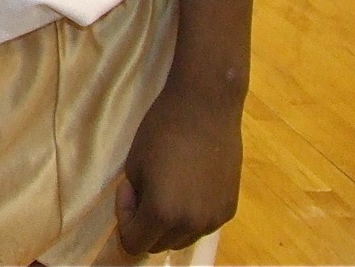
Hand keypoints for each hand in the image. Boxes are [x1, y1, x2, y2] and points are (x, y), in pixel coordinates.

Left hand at [116, 81, 242, 254]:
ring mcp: (214, 220)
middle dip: (144, 223)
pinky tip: (188, 185)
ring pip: (182, 239)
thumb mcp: (134, 165)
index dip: (125, 218)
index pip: (134, 243)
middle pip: (158, 246)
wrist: (206, 108)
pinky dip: (189, 215)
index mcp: (163, 214)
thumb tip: (141, 215)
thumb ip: (136, 199)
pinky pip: (201, 226)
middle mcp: (192, 225)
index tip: (128, 189)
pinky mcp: (229, 210)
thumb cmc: (162, 129)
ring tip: (165, 187)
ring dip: (167, 223)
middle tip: (143, 189)